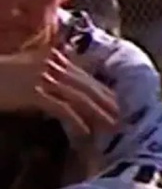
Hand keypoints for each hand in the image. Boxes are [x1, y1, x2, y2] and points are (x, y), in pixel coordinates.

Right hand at [0, 48, 119, 135]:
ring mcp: (43, 77)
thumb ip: (47, 74)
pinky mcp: (33, 92)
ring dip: (98, 113)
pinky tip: (85, 131)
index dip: (102, 89)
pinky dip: (75, 120)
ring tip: (111, 126)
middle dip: (106, 101)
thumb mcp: (27, 70)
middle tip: (122, 116)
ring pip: (79, 96)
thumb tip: (64, 89)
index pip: (84, 74)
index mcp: (52, 57)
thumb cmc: (1, 76)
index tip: (117, 101)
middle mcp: (51, 64)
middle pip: (86, 84)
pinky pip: (61, 108)